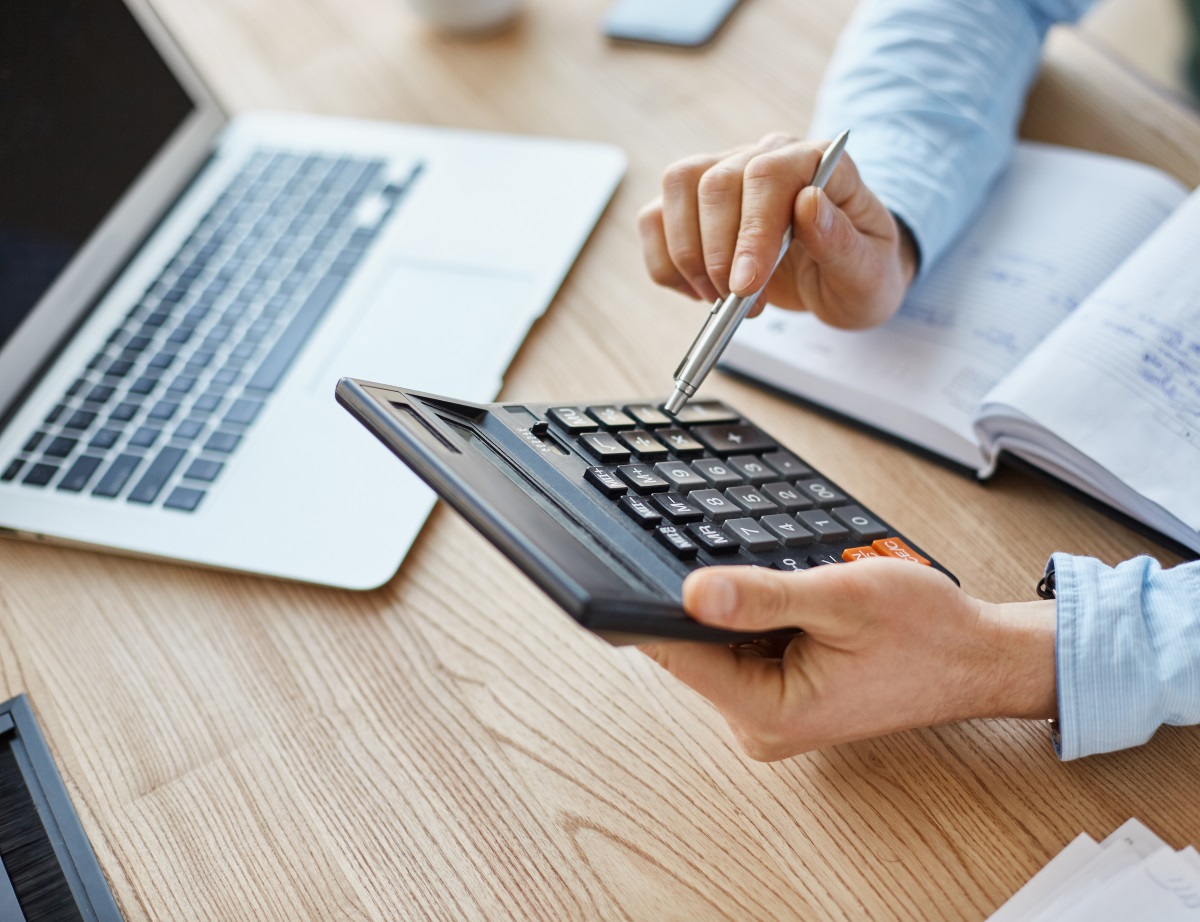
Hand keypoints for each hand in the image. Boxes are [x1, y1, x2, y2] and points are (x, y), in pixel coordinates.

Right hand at [638, 133, 918, 328]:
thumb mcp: (869, 271)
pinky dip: (665, 263)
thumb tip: (809, 204)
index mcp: (817, 161)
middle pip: (715, 182)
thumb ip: (842, 240)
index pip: (768, 173)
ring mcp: (725, 174)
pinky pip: (654, 218)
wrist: (842, 280)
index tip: (745, 285)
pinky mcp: (694, 205)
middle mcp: (765, 157)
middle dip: (717, 253)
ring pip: (676, 187)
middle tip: (739, 302)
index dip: (751, 230)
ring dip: (687, 254)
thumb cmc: (861, 272)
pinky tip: (698, 292)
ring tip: (719, 299)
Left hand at [640, 560, 1056, 760]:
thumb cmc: (927, 634)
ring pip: (718, 644)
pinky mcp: (779, 696)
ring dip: (742, 609)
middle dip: (712, 602)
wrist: (977, 657)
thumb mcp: (842, 598)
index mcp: (769, 712)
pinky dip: (758, 618)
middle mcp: (759, 724)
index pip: (678, 654)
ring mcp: (768, 713)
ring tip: (797, 592)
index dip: (656, 605)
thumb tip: (691, 593)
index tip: (640, 562)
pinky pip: (743, 648)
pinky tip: (797, 606)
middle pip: (693, 648)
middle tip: (760, 571)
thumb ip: (763, 596)